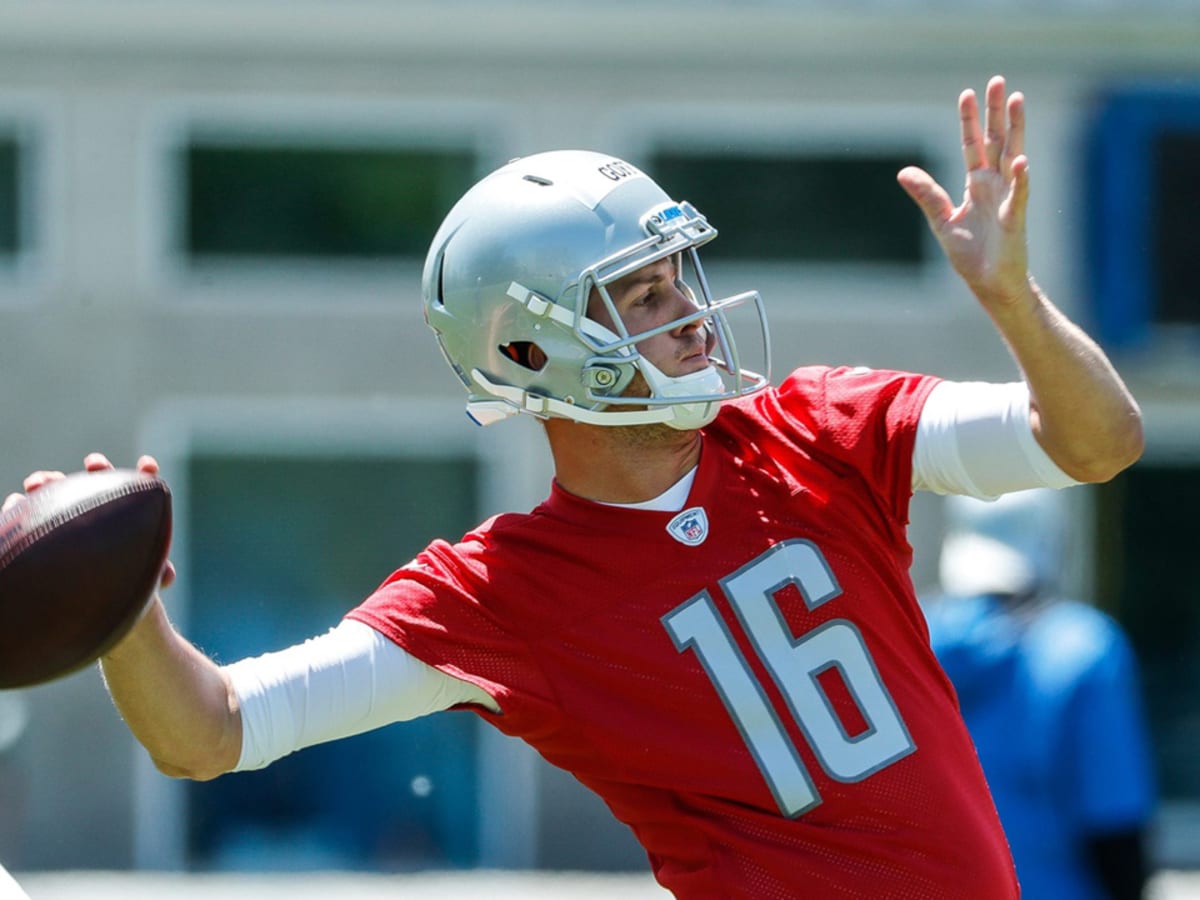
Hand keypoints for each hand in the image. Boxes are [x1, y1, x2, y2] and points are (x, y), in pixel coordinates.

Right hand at [3, 453, 175, 589]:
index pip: (140, 490)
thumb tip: (167, 577)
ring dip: (50, 482)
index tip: (148, 465)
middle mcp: (98, 512)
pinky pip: (27, 512)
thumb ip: (154, 574)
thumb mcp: (140, 581)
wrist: (86, 605)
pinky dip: (19, 505)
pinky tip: (15, 503)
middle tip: (95, 463)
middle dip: (98, 470)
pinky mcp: (40, 529)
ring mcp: (67, 518)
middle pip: (100, 483)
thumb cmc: (121, 589)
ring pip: (59, 492)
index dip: (145, 476)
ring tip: (39, 483)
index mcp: (128, 518)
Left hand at [897, 75, 1030, 310]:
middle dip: (996, 112)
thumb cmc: (970, 254)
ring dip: (1016, 129)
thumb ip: (927, 194)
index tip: (966, 93)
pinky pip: (1019, 194)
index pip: (972, 145)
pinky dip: (1020, 179)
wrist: (989, 282)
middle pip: (995, 140)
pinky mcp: (1015, 218)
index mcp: (977, 184)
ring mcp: (1007, 197)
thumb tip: (903, 171)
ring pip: (1013, 155)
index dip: (969, 120)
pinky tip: (1021, 160)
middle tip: (997, 81)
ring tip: (1017, 100)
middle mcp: (994, 184)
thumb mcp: (941, 220)